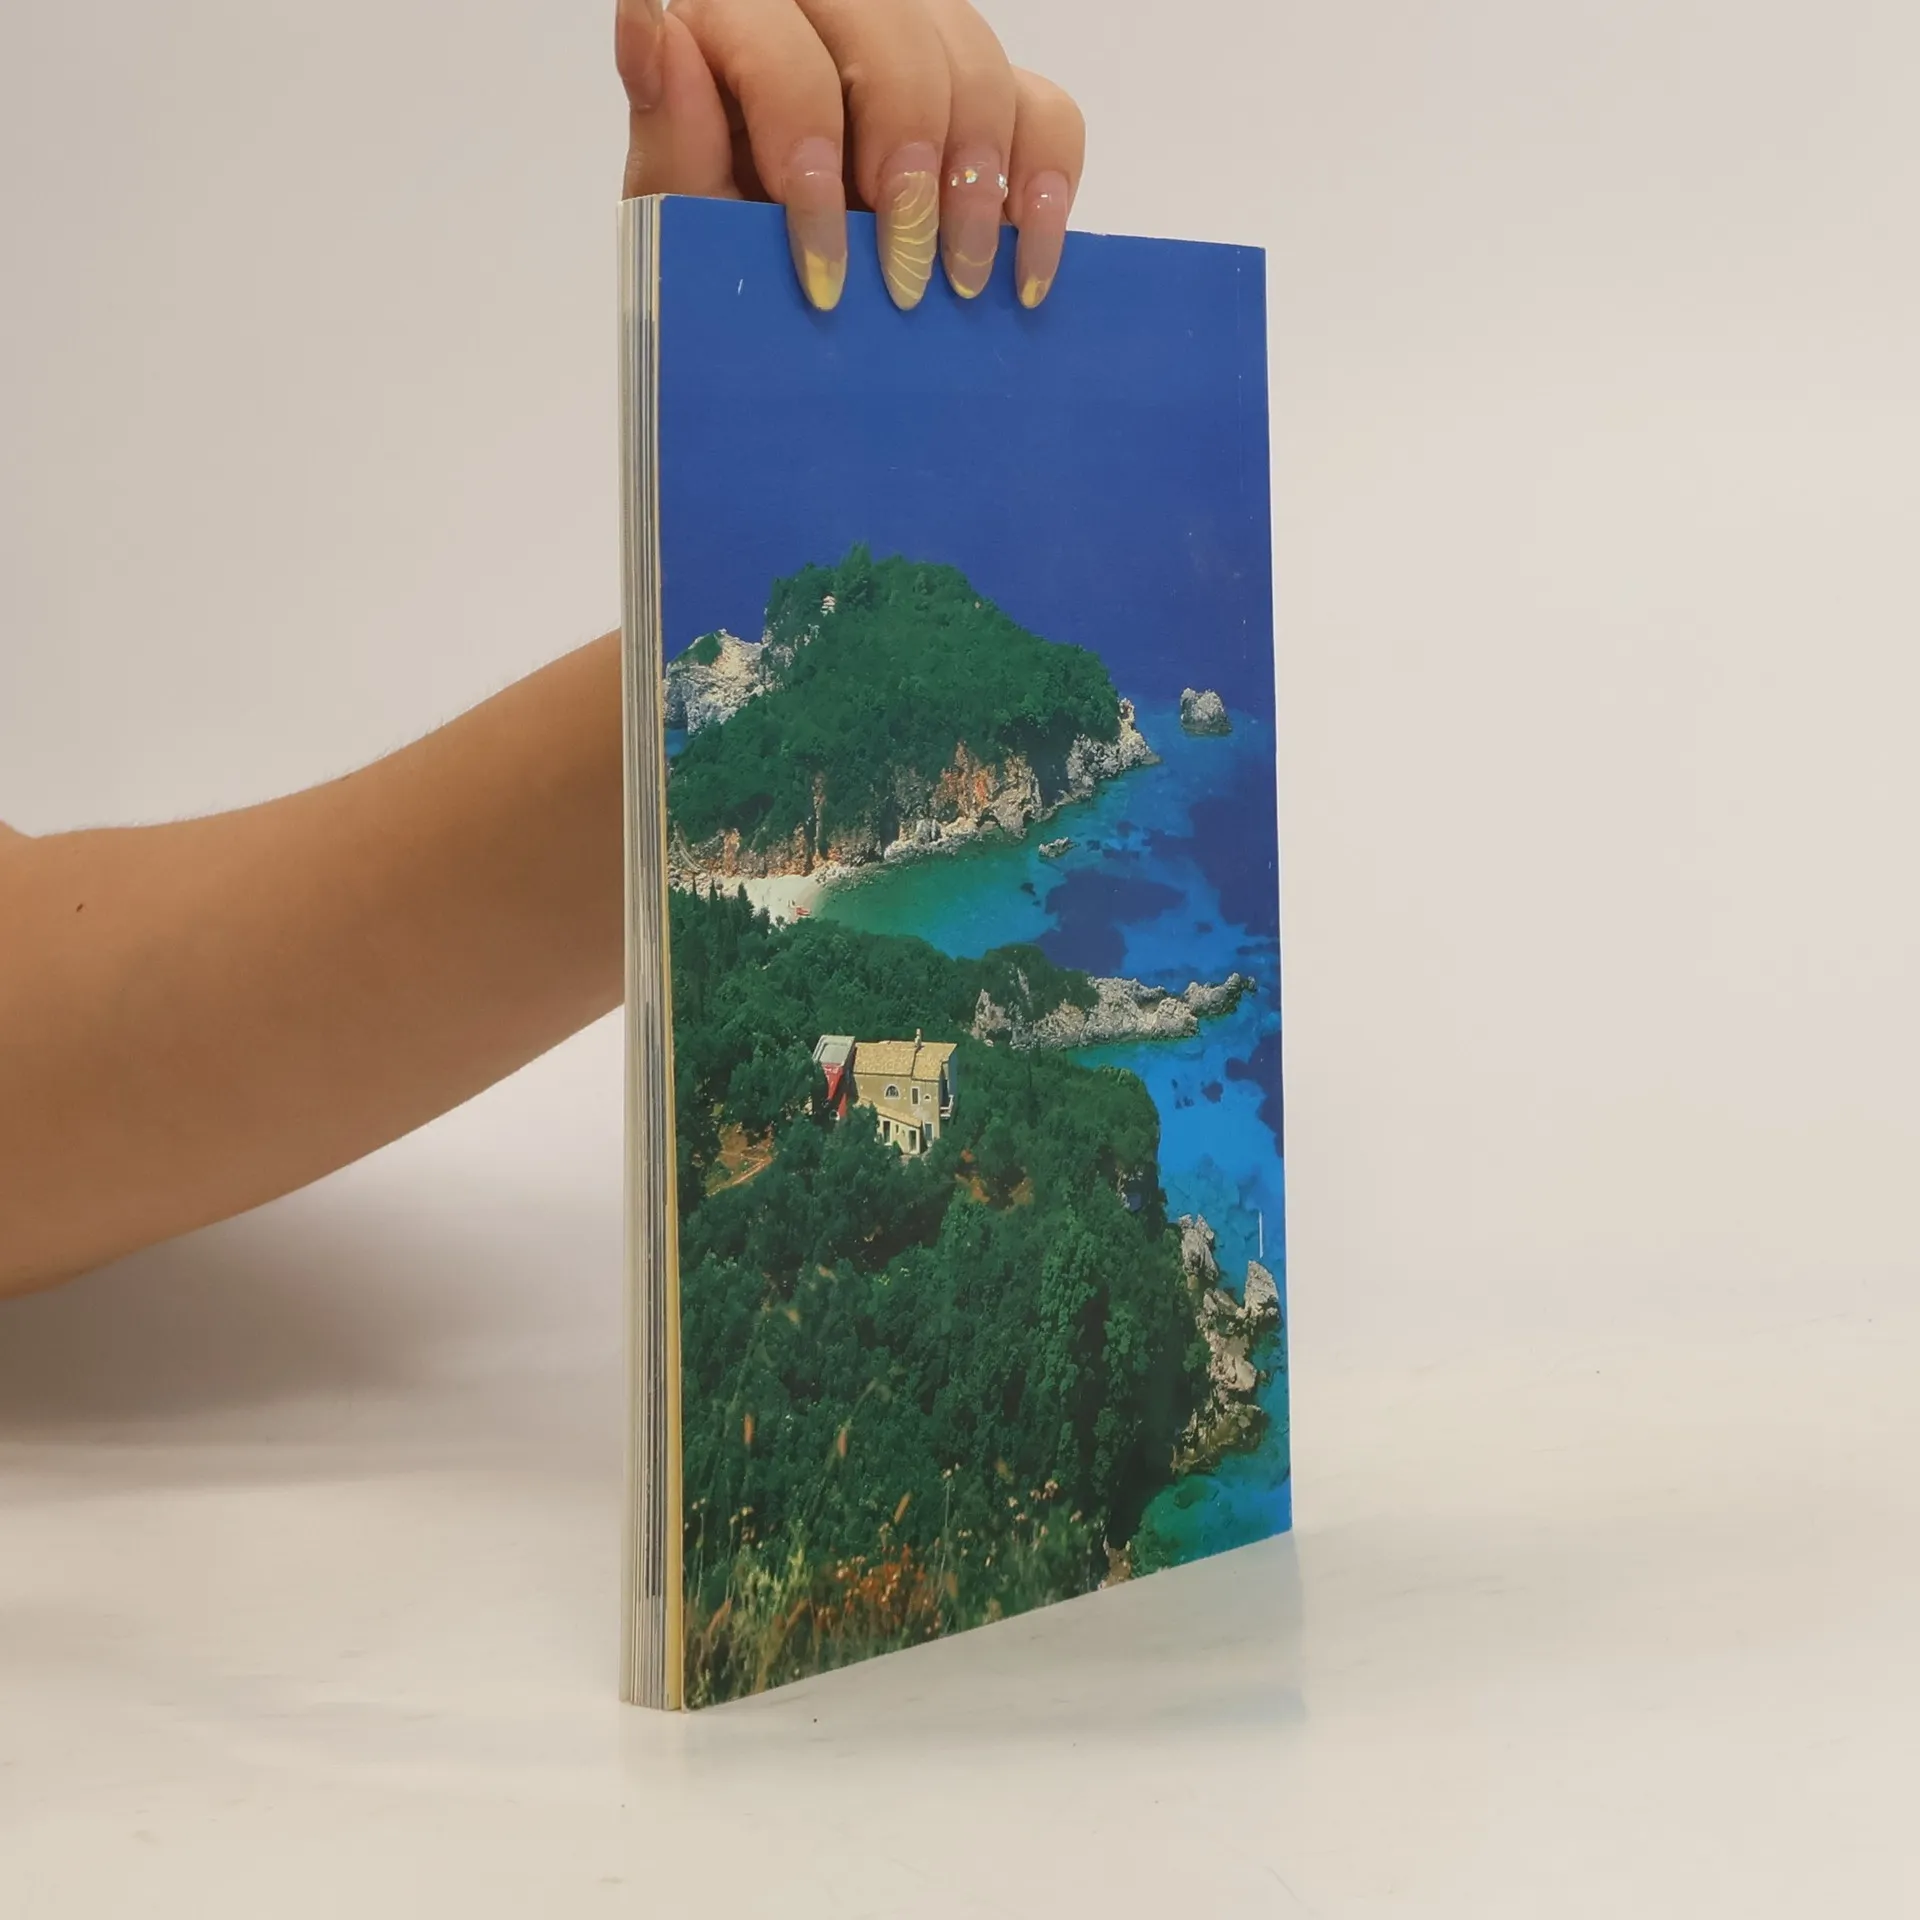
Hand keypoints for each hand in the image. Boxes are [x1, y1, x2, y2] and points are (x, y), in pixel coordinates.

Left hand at [614, 0, 1083, 311]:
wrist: (788, 326)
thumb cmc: (724, 264)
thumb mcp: (680, 219)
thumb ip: (669, 129)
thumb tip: (647, 20)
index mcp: (740, 26)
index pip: (779, 37)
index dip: (805, 140)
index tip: (823, 266)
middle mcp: (836, 16)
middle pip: (896, 29)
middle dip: (907, 159)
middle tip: (903, 278)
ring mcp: (924, 56)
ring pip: (978, 61)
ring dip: (978, 182)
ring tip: (957, 285)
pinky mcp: (995, 107)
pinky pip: (1048, 114)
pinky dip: (1047, 191)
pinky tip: (1021, 270)